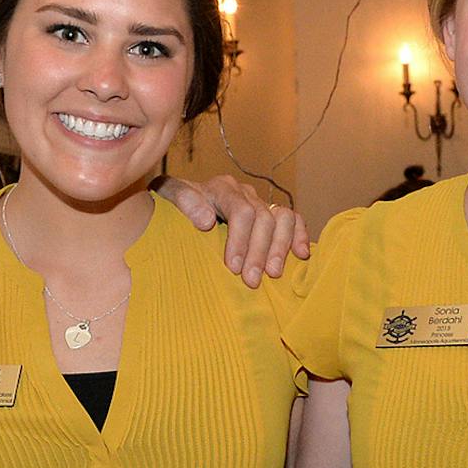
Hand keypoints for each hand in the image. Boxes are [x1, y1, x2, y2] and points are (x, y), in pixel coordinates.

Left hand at [153, 175, 310, 286]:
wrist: (176, 209)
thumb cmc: (171, 208)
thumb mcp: (167, 197)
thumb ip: (182, 200)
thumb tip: (207, 220)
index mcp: (222, 188)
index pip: (241, 211)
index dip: (240, 240)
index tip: (232, 267)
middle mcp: (245, 193)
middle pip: (264, 218)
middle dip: (259, 251)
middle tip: (252, 280)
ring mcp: (261, 203)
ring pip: (283, 218)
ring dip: (280, 247)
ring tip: (274, 273)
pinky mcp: (271, 214)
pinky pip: (293, 220)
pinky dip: (300, 235)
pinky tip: (301, 254)